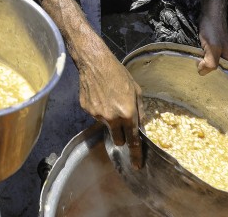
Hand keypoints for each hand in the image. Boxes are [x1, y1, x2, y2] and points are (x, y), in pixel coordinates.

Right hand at [80, 52, 142, 167]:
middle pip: (118, 140)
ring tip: (108, 98)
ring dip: (109, 118)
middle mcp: (112, 117)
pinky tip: (99, 95)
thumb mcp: (136, 90)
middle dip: (121, 135)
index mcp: (128, 113)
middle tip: (122, 123)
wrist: (94, 62)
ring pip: (106, 126)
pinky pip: (95, 115)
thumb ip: (140, 110)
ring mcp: (97, 114)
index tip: (137, 165)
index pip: (133, 141)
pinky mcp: (86, 109)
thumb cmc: (118, 73)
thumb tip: (141, 124)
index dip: (136, 155)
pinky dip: (99, 109)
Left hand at [197, 12, 227, 74]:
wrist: (210, 13)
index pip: (221, 77)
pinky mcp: (210, 47)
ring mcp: (218, 53)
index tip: (200, 77)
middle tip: (193, 72)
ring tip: (190, 67)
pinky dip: (198, 57)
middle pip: (214, 71)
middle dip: (204, 70)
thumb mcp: (213, 48)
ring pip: (208, 63)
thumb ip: (210, 63)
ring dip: (200, 64)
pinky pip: (204, 56)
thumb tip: (201, 72)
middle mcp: (226, 59)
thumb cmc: (213, 30)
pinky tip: (192, 59)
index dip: (211, 77)